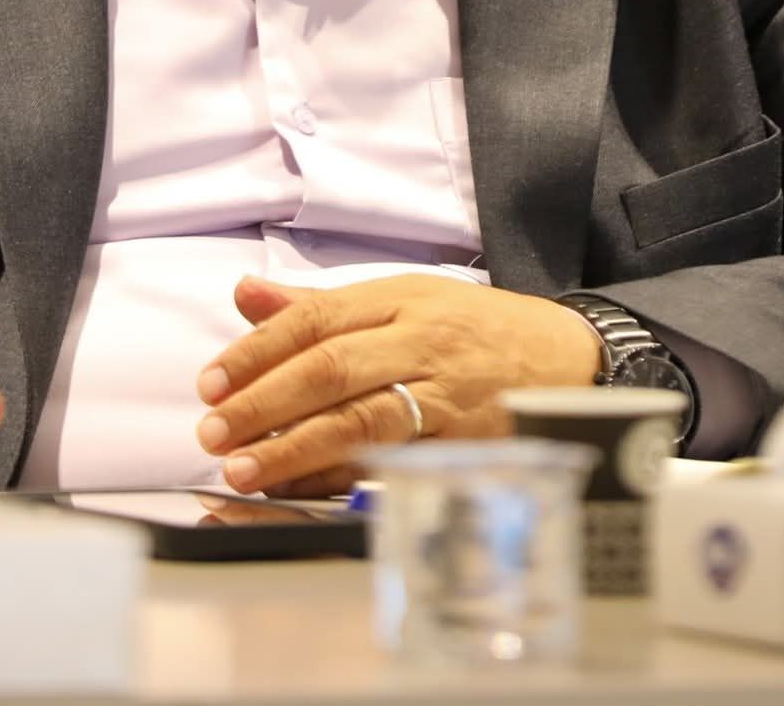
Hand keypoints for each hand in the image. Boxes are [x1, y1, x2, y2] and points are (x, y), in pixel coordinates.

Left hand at [193, 274, 602, 497]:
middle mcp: (421, 341)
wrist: (574, 359)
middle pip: (329, 368)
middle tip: (212, 430)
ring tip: (243, 469)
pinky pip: (394, 461)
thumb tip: (245, 295)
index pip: (314, 319)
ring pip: (360, 418)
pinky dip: (342, 477)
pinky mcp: (466, 443)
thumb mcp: (403, 298)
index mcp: (399, 298)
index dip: (255, 351)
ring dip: (293, 447)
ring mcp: (446, 395)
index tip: (210, 382)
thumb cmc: (475, 329)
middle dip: (262, 401)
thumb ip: (319, 304)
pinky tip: (300, 488)